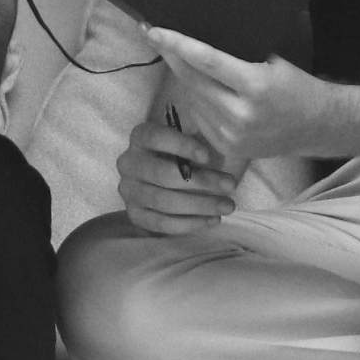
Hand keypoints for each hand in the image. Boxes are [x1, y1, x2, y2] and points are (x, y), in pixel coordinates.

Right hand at [116, 111, 236, 238]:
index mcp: (140, 137)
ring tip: (227, 206)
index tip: (208, 156)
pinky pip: (161, 223)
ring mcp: (129, 190)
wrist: (163, 178)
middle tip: (231, 185)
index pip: (156, 137)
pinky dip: (189, 224)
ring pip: (163, 201)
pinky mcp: (135, 214)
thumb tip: (223, 145)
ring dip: (199, 205)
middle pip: (162, 174)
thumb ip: (201, 136)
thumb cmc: (183, 154)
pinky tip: (211, 220)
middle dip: (201, 181)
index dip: (181, 146)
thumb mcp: (190, 138)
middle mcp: (129, 163)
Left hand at [148, 26, 337, 167]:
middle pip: (192, 79)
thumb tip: (198, 36)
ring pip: (192, 98)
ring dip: (184, 78)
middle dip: (170, 56)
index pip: (206, 60)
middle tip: (154, 35)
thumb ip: (237, 55)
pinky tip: (203, 88)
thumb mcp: (273, 63)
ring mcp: (232, 135)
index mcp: (255, 86)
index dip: (176, 44)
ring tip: (183, 60)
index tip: (153, 30)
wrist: (317, 127)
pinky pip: (200, 116)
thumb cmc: (296, 87)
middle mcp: (241, 114)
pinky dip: (197, 99)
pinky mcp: (227, 148)